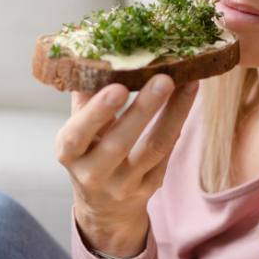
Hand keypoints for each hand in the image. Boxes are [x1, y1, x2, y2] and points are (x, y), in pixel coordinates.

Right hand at [56, 74, 199, 256]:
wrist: (105, 207)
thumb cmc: (89, 153)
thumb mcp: (77, 131)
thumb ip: (85, 98)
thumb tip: (94, 51)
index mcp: (69, 153)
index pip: (78, 134)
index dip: (97, 113)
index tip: (118, 88)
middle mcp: (94, 173)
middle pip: (120, 142)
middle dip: (144, 109)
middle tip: (164, 78)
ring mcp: (124, 184)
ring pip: (153, 148)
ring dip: (173, 113)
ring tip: (189, 84)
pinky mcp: (150, 187)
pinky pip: (167, 153)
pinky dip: (178, 124)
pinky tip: (188, 98)